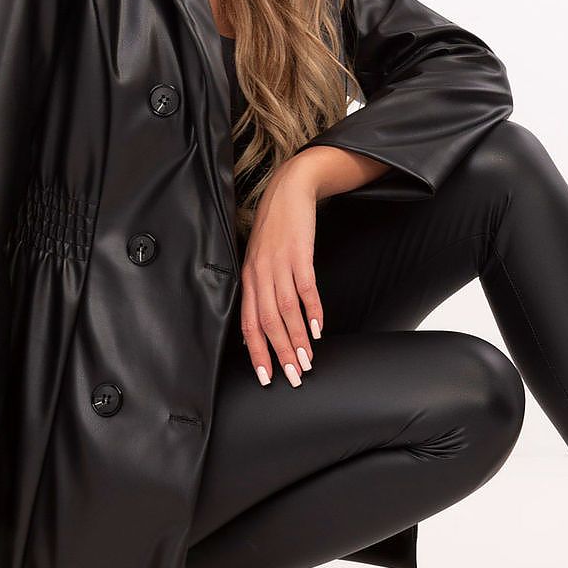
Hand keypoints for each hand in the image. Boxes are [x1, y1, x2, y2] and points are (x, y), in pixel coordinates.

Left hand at [239, 158, 323, 385]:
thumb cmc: (275, 228)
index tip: (267, 377)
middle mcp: (259, 274)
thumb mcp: (260, 259)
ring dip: (297, 338)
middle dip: (280, 353)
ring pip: (286, 310)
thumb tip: (264, 325)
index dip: (257, 352)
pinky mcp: (299, 253)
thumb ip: (261, 289)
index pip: (248, 323)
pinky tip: (318, 328)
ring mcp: (279, 263)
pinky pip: (306, 287)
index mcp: (249, 279)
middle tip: (293, 376)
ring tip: (308, 360)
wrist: (289, 190)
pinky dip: (313, 310)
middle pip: (267, 322)